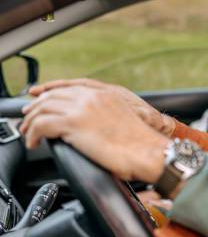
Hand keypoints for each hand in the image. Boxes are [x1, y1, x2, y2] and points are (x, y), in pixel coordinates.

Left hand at [20, 86, 169, 182]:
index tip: (39, 95)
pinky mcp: (74, 124)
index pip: (72, 85)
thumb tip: (96, 127)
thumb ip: (108, 116)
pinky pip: (41, 124)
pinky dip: (33, 133)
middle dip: (37, 104)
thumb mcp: (125, 120)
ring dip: (32, 120)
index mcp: (108, 94)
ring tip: (28, 132)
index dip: (52, 88)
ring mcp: (83, 108)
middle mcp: (94, 97)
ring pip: (44, 107)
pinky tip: (34, 142)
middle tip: (28, 116)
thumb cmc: (143, 144)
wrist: (150, 151)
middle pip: (54, 94)